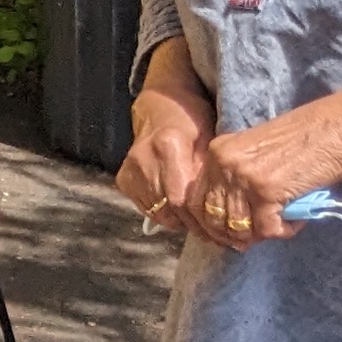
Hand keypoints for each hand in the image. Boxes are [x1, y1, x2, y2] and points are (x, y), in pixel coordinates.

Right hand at [113, 56, 218, 242]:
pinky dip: (163, 212)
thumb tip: (218, 209)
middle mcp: (143, 159)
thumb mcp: (210, 140)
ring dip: (178, 221)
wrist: (160, 108)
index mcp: (167, 146)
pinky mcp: (124, 178)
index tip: (217, 230)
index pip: (181, 199)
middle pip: (168, 209)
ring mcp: (130, 169)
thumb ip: (209, 173)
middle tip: (211, 233)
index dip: (199, 220)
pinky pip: (145, 207)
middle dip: (191, 224)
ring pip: (156, 211)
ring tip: (197, 222)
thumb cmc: (192, 121)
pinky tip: (178, 209)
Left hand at [191, 102, 341, 249]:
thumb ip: (237, 177)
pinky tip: (294, 222)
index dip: (209, 225)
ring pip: (238, 227)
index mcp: (217, 152)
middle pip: (213, 218)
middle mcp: (223, 164)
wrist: (335, 130)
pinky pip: (267, 229)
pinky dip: (282, 232)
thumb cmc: (302, 141)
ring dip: (259, 235)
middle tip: (251, 241)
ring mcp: (243, 177)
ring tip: (280, 226)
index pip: (195, 200)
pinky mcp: (266, 192)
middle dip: (231, 236)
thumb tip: (230, 218)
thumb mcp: (255, 151)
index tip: (226, 235)